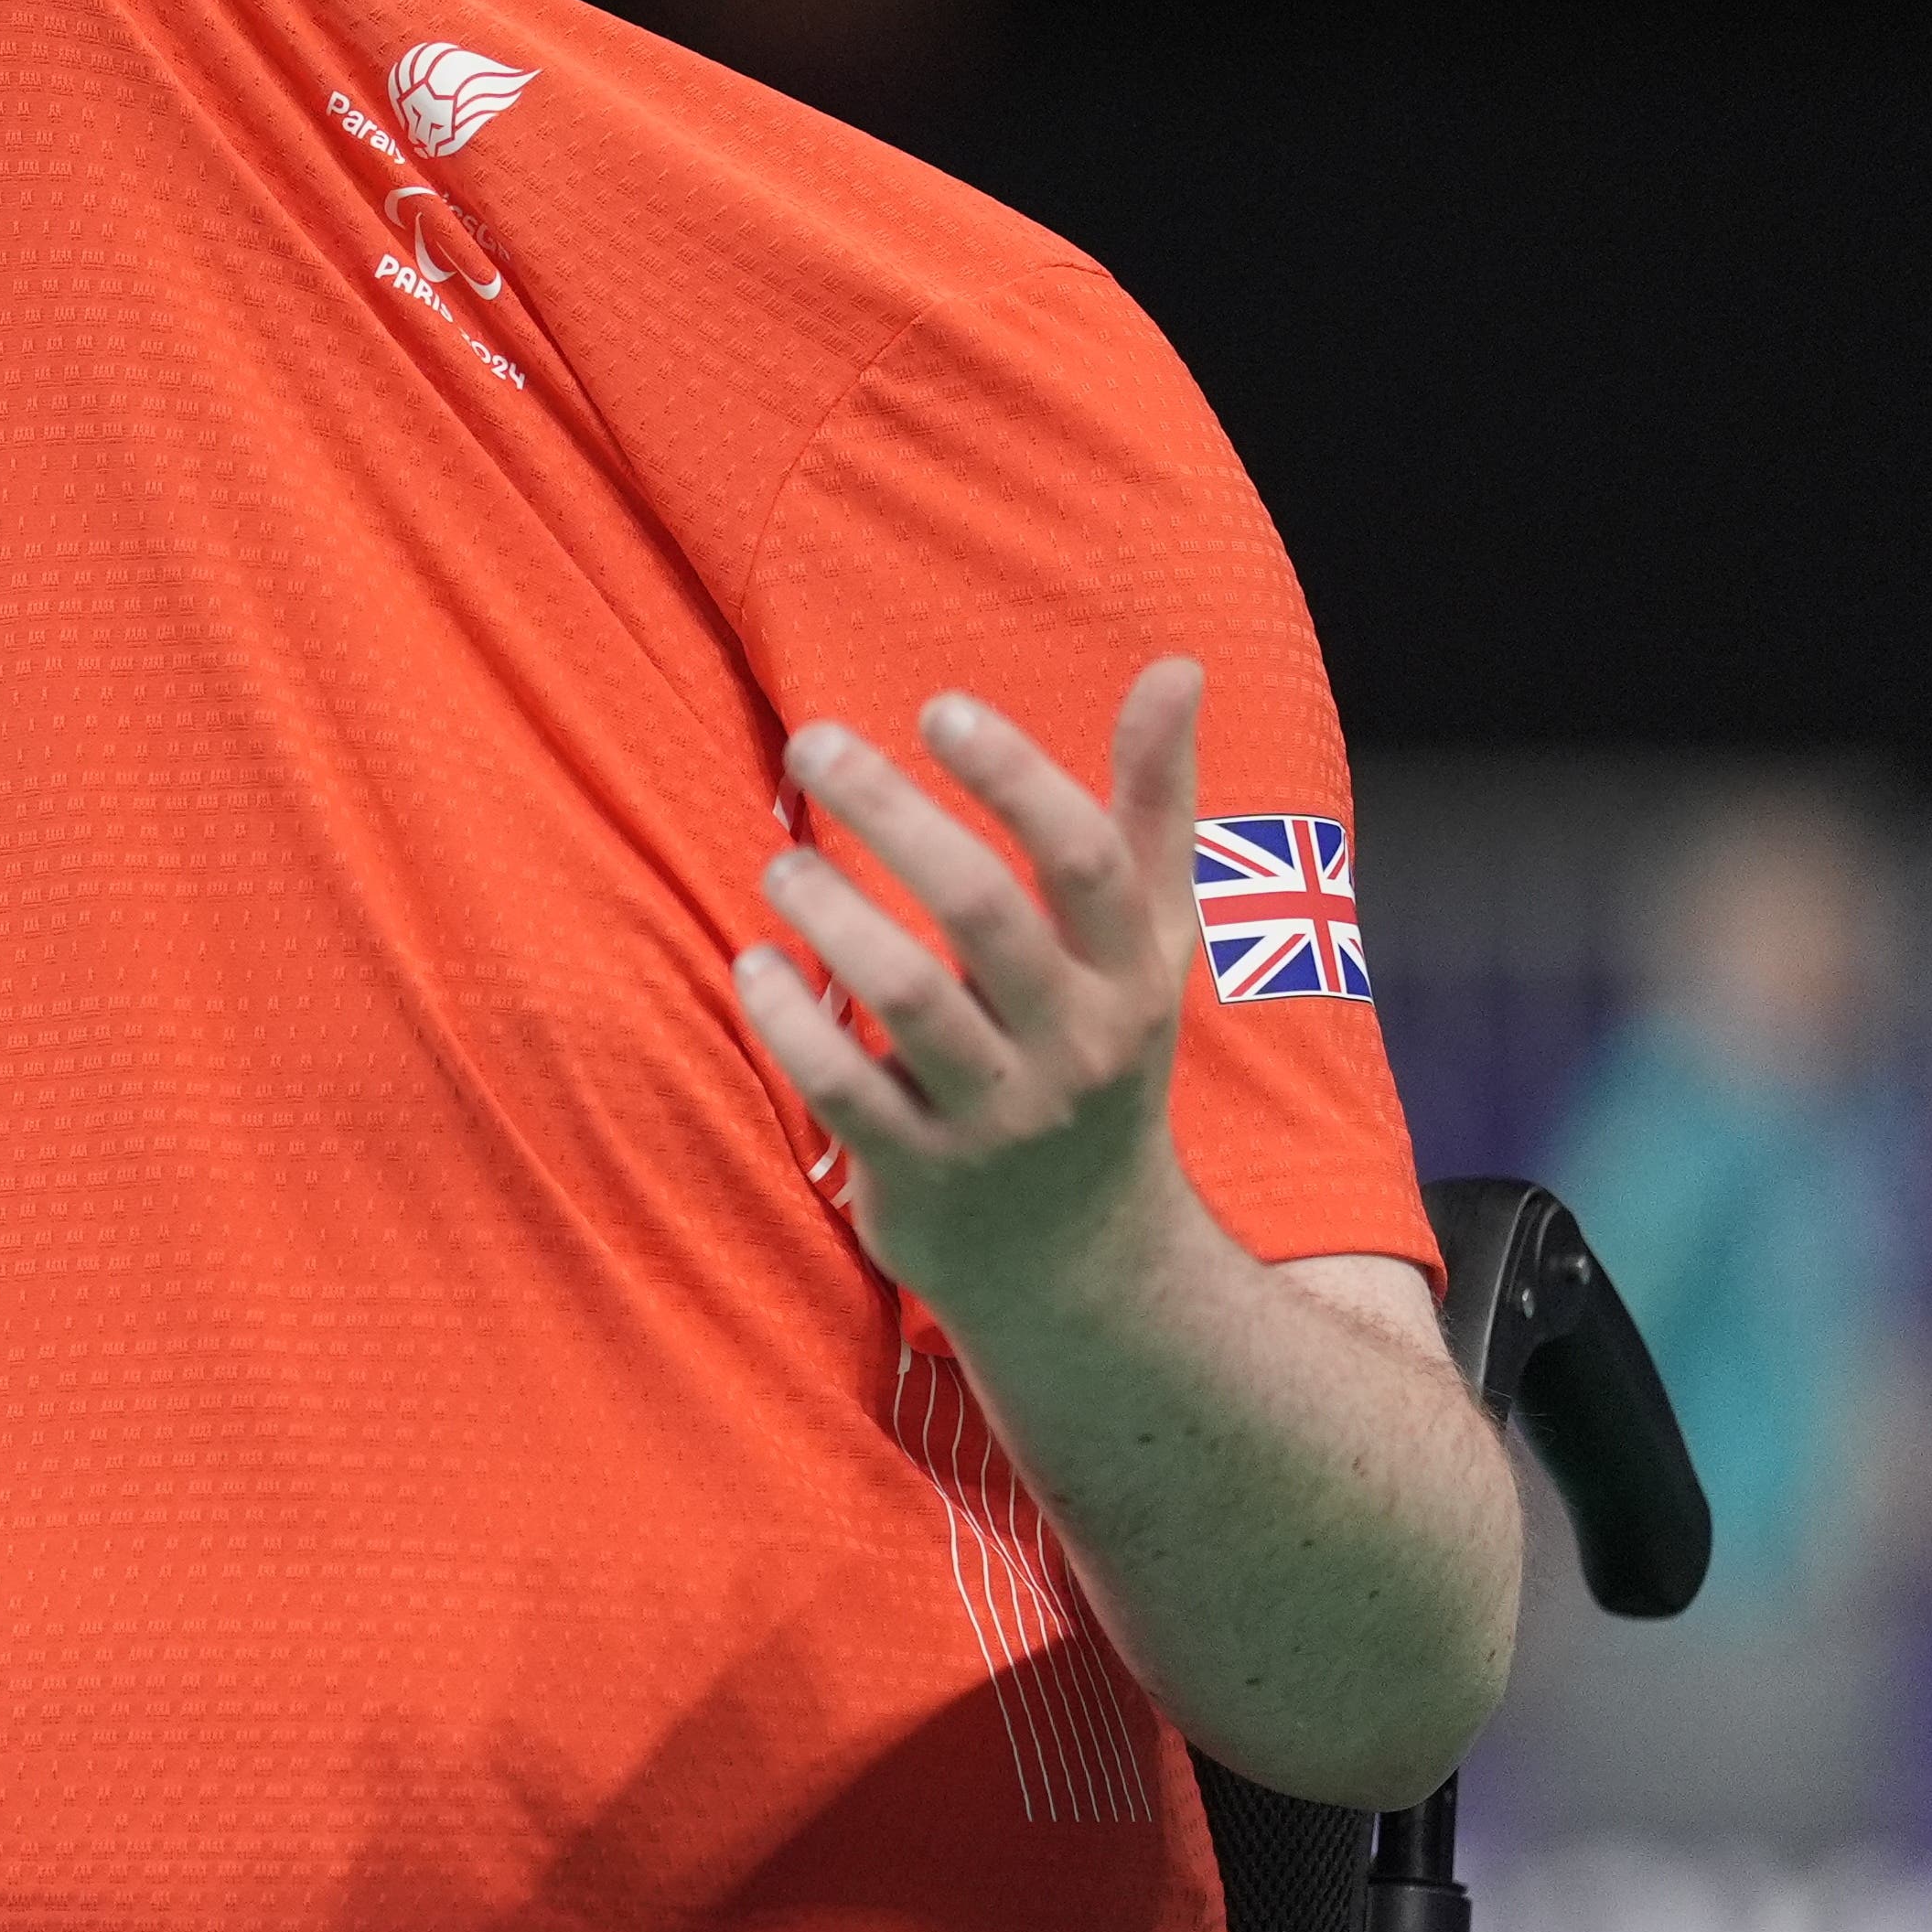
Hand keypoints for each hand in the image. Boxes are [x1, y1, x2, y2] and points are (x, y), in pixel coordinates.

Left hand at [730, 658, 1209, 1320]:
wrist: (1086, 1265)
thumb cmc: (1101, 1060)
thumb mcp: (1149, 945)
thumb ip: (1153, 806)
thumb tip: (1176, 665)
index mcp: (1130, 974)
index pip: (1086, 858)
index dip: (1016, 774)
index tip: (938, 706)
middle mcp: (1073, 1042)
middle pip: (984, 910)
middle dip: (892, 813)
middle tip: (812, 741)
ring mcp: (997, 1116)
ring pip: (907, 997)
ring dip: (830, 910)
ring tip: (778, 861)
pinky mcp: (920, 1175)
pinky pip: (843, 1088)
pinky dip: (790, 1019)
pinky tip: (756, 965)